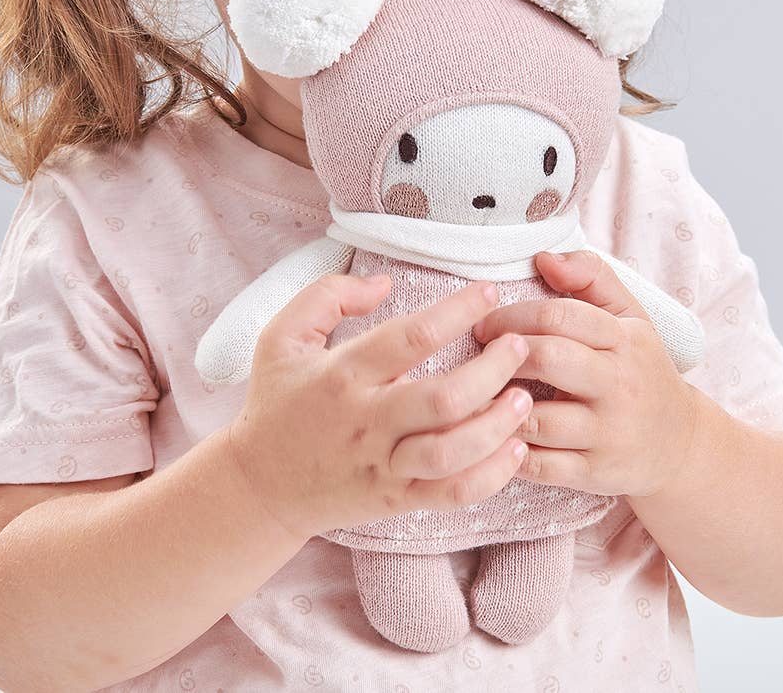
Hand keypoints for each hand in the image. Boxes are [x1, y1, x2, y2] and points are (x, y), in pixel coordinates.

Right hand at [227, 273, 533, 543]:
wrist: (258, 487)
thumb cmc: (277, 402)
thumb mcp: (282, 337)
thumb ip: (327, 296)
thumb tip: (384, 282)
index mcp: (343, 374)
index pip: (410, 337)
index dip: (458, 311)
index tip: (490, 293)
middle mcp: (367, 421)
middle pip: (443, 398)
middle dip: (493, 370)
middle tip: (520, 345)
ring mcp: (384, 465)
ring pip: (452, 452)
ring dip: (498, 426)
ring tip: (524, 398)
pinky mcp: (396, 500)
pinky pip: (452, 493)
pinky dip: (492, 475)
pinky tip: (516, 448)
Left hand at [471, 249, 700, 498]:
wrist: (681, 444)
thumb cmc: (640, 369)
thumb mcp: (631, 317)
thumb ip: (591, 276)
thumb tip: (543, 257)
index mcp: (625, 340)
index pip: (560, 315)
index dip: (513, 315)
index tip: (484, 323)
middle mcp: (619, 385)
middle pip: (549, 358)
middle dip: (503, 354)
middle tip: (476, 355)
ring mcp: (607, 433)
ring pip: (539, 418)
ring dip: (497, 406)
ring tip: (474, 396)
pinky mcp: (595, 474)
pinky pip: (540, 466)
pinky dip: (508, 453)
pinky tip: (491, 437)